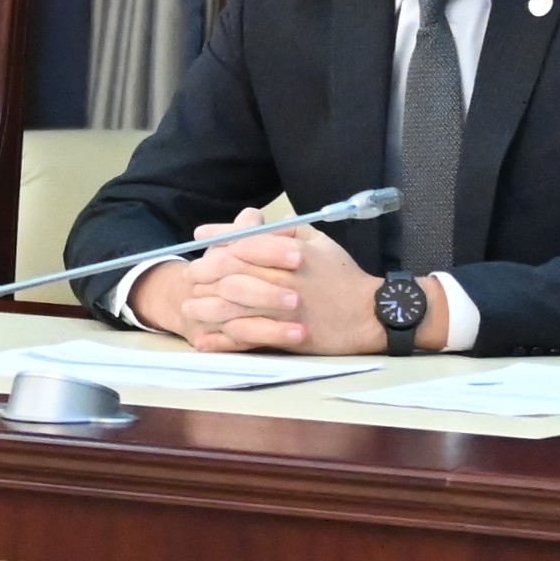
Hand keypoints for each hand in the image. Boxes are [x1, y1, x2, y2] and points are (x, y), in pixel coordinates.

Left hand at [140, 219, 399, 352]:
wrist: (370, 314)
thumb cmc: (342, 275)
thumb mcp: (317, 241)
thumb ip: (284, 230)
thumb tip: (253, 220)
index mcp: (289, 252)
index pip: (242, 242)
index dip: (216, 241)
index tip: (198, 241)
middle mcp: (282, 279)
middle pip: (230, 273)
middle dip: (204, 273)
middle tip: (190, 276)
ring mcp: (282, 310)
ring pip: (232, 305)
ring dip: (206, 306)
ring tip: (189, 308)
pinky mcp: (285, 337)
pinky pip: (246, 338)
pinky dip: (222, 340)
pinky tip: (205, 340)